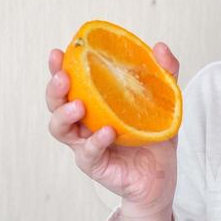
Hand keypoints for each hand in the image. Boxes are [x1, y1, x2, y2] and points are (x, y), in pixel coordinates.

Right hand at [46, 42, 180, 216]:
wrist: (162, 174)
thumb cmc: (155, 134)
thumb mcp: (164, 100)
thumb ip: (165, 73)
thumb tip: (160, 47)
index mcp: (94, 102)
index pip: (70, 82)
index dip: (59, 68)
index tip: (58, 52)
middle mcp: (84, 122)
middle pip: (56, 103)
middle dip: (55, 89)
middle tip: (64, 77)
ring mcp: (85, 143)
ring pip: (60, 129)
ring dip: (64, 115)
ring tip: (79, 105)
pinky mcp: (94, 164)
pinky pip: (88, 152)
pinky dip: (95, 141)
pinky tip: (107, 132)